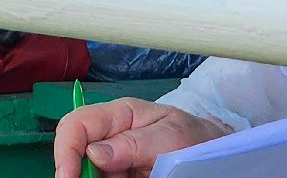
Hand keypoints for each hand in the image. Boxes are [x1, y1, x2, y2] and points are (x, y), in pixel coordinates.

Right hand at [53, 98, 230, 177]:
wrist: (220, 157)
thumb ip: (134, 143)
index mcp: (120, 115)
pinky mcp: (123, 174)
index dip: (66, 150)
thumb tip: (93, 153)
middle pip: (76, 152)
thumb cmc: (199, 140)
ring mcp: (116, 158)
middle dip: (76, 172)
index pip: (77, 124)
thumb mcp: (172, 138)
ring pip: (88, 172)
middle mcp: (111, 135)